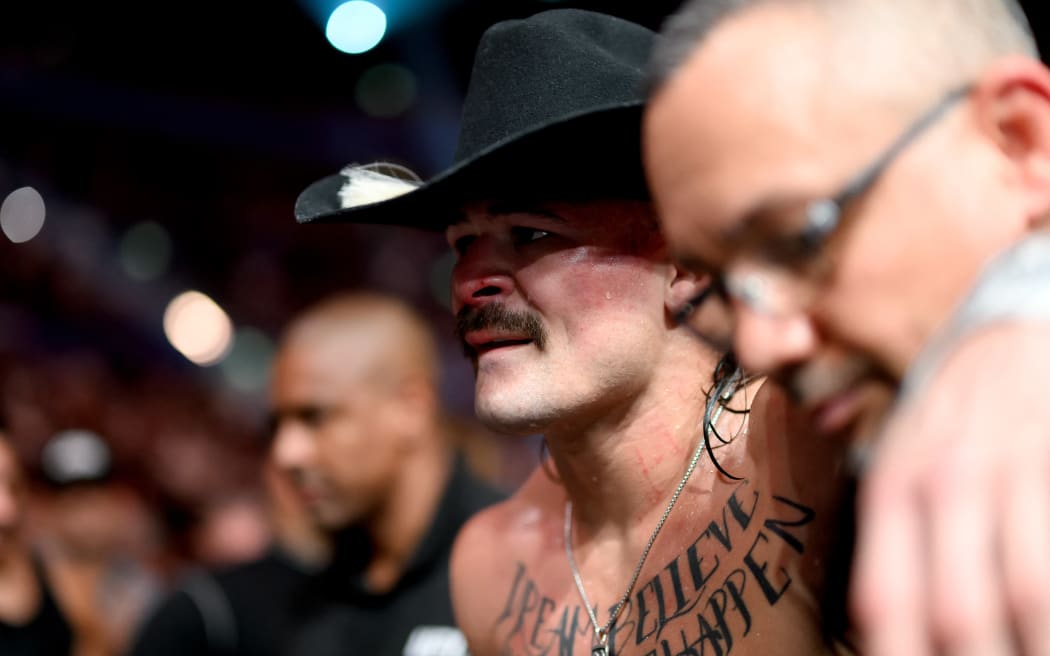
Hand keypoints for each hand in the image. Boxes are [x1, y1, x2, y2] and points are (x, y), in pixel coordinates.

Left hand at [852, 322, 1049, 655]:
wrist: (1005, 341)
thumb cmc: (944, 425)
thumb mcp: (897, 468)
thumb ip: (891, 543)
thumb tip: (876, 631)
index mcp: (892, 490)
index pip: (885, 597)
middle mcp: (947, 482)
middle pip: (959, 610)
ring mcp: (1014, 472)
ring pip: (1028, 592)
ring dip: (1035, 646)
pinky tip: (1046, 629)